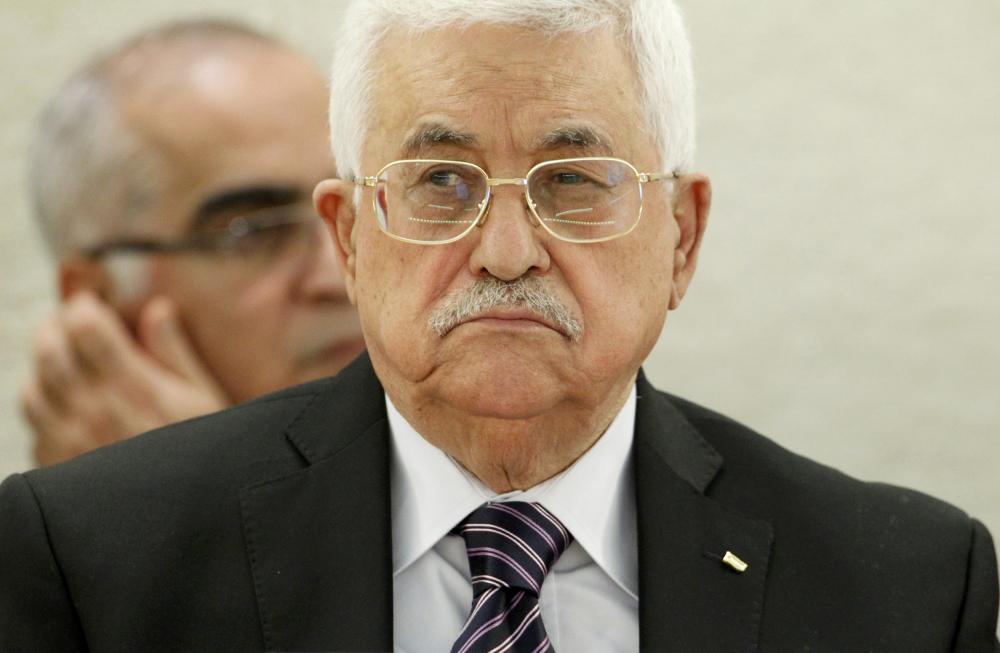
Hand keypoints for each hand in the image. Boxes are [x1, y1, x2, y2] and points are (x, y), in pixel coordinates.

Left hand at [20, 291, 229, 466]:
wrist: (183, 519)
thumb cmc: (204, 457)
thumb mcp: (205, 399)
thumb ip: (174, 352)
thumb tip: (156, 308)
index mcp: (133, 387)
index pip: (85, 326)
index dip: (84, 306)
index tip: (92, 302)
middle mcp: (92, 411)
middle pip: (49, 350)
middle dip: (54, 327)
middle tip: (68, 321)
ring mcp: (68, 442)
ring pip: (31, 388)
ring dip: (42, 367)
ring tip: (62, 361)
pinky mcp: (59, 469)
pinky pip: (33, 427)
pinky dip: (41, 407)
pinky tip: (64, 407)